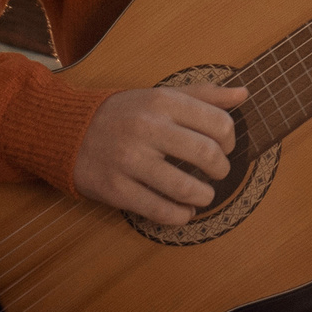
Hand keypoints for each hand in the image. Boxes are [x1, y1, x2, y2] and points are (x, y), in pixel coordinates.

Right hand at [72, 84, 248, 225]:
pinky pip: (159, 210)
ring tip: (204, 195)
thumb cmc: (124, 114)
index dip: (230, 140)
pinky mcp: (116, 189)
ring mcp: (130, 160)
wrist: (68, 132)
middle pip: (206, 154)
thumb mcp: (161, 95)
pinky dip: (180, 216)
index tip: (225, 147)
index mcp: (162, 102)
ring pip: (185, 187)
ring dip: (204, 196)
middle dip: (221, 169)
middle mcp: (147, 128)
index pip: (218, 122)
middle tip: (218, 172)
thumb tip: (243, 94)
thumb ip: (203, 94)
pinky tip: (184, 212)